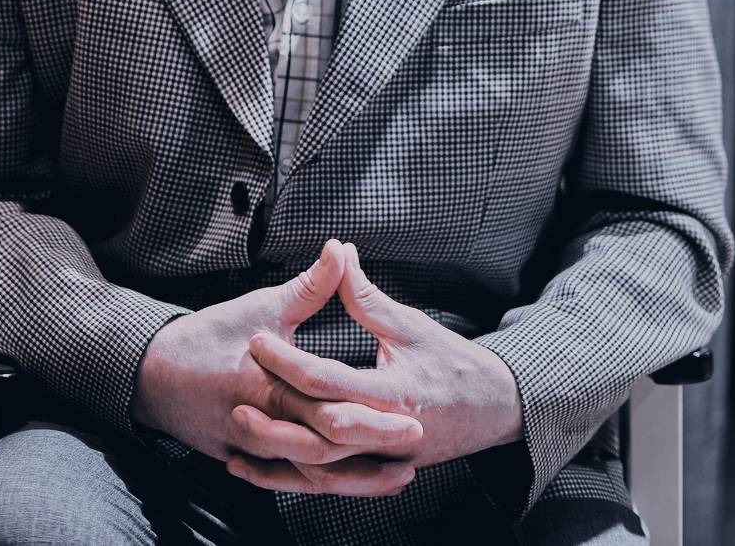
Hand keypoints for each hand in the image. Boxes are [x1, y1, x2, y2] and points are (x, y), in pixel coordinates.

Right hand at [131, 238, 422, 492]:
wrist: (153, 373)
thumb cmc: (209, 335)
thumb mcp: (261, 306)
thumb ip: (309, 285)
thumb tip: (341, 248)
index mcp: (270, 384)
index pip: (331, 407)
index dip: (374, 417)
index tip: (414, 415)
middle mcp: (264, 423)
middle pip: (329, 449)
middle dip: (375, 450)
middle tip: (416, 444)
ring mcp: (253, 450)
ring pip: (313, 475)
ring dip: (357, 478)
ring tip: (397, 473)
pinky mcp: (246, 461)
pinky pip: (290, 482)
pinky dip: (323, 483)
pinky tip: (348, 481)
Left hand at [227, 241, 523, 494]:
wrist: (497, 409)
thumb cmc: (454, 363)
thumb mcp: (411, 324)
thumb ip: (366, 295)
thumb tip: (338, 251)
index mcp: (395, 393)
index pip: (329, 379)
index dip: (288, 359)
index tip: (256, 340)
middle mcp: (387, 433)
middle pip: (320, 433)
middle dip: (275, 418)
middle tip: (237, 396)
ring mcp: (384, 460)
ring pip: (323, 469)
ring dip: (279, 457)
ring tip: (239, 439)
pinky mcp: (379, 472)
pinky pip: (332, 483)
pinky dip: (296, 478)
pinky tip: (265, 467)